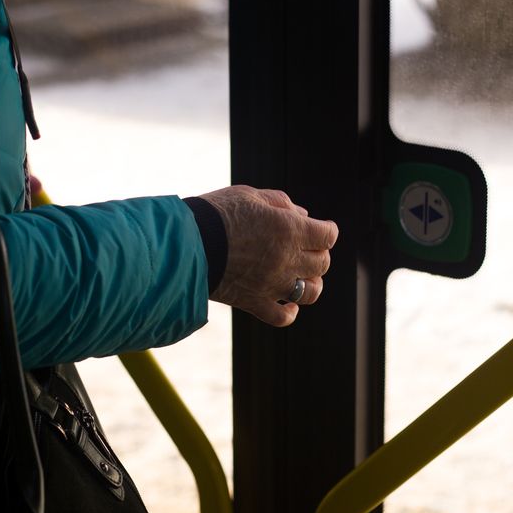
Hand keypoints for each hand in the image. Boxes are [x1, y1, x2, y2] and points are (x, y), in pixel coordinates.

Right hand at [197, 186, 337, 326]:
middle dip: (318, 253)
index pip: (328, 235)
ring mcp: (272, 285)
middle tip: (305, 247)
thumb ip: (280, 203)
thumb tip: (302, 214)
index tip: (321, 228)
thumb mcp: (250, 195)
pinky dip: (290, 311)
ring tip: (301, 275)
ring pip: (310, 292)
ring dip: (311, 282)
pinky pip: (283, 317)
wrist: (185, 244)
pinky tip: (287, 303)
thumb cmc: (216, 213)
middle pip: (322, 263)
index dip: (327, 230)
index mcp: (289, 230)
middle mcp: (286, 260)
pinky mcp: (254, 303)